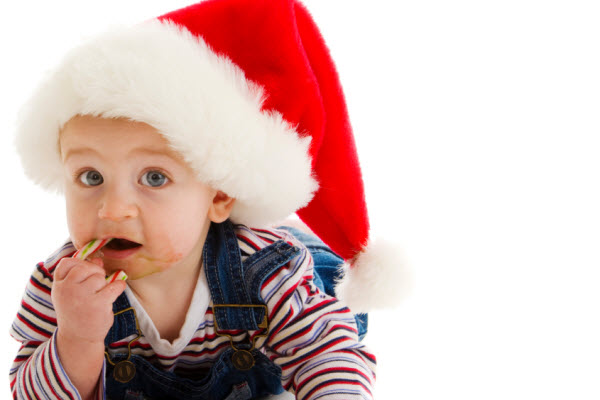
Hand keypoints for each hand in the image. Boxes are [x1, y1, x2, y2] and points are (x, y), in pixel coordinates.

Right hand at [52, 257, 124, 398]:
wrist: (78, 338)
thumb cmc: (77, 312)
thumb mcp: (72, 293)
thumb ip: (82, 275)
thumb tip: (98, 258)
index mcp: (59, 285)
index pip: (67, 262)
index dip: (80, 264)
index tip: (85, 273)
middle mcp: (67, 289)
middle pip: (87, 266)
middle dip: (95, 273)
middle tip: (96, 286)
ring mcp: (82, 296)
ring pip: (100, 276)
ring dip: (105, 284)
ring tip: (100, 295)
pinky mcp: (98, 303)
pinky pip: (115, 285)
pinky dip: (118, 287)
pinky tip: (114, 292)